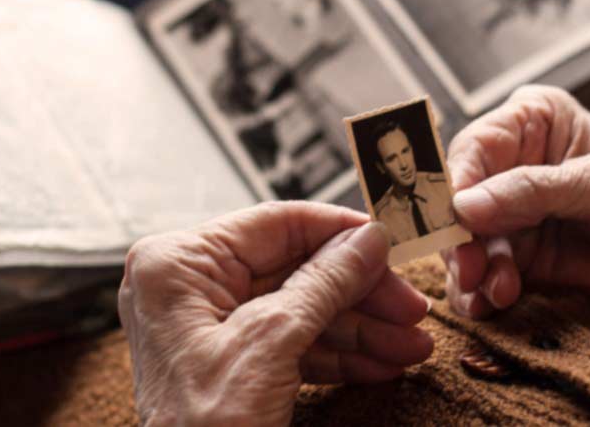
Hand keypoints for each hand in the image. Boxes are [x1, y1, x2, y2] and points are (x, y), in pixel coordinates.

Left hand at [118, 203, 432, 424]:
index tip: (391, 241)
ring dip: (360, 330)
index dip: (341, 232)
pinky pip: (291, 344)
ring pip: (301, 310)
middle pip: (295, 269)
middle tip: (411, 308)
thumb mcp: (269, 344)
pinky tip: (379, 365)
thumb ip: (323, 284)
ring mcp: (207, 327)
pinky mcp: (228, 363)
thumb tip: (367, 241)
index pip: (276, 224)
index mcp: (178, 265)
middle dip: (360, 294)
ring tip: (410, 346)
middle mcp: (188, 288)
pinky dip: (337, 356)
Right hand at [444, 85, 589, 317]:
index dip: (455, 184)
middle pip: (458, 199)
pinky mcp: (519, 259)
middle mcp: (513, 165)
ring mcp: (512, 215)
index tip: (454, 219)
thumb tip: (465, 206)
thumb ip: (534, 192)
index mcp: (533, 122)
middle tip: (470, 269)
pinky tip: (493, 303)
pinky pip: (481, 276)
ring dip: (470, 271)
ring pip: (464, 243)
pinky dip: (479, 293)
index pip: (474, 148)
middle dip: (459, 237)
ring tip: (497, 291)